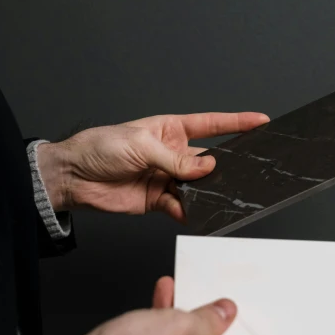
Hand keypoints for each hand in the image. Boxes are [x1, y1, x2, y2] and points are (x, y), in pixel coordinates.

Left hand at [36, 112, 269, 220]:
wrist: (73, 176)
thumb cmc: (100, 147)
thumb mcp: (140, 145)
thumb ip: (175, 160)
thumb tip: (207, 167)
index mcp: (170, 130)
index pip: (211, 125)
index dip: (236, 123)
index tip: (260, 122)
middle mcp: (172, 153)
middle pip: (207, 160)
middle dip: (225, 166)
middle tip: (244, 171)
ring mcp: (166, 177)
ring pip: (197, 186)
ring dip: (206, 192)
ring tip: (217, 195)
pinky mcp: (158, 200)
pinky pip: (181, 206)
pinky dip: (188, 210)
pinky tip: (191, 211)